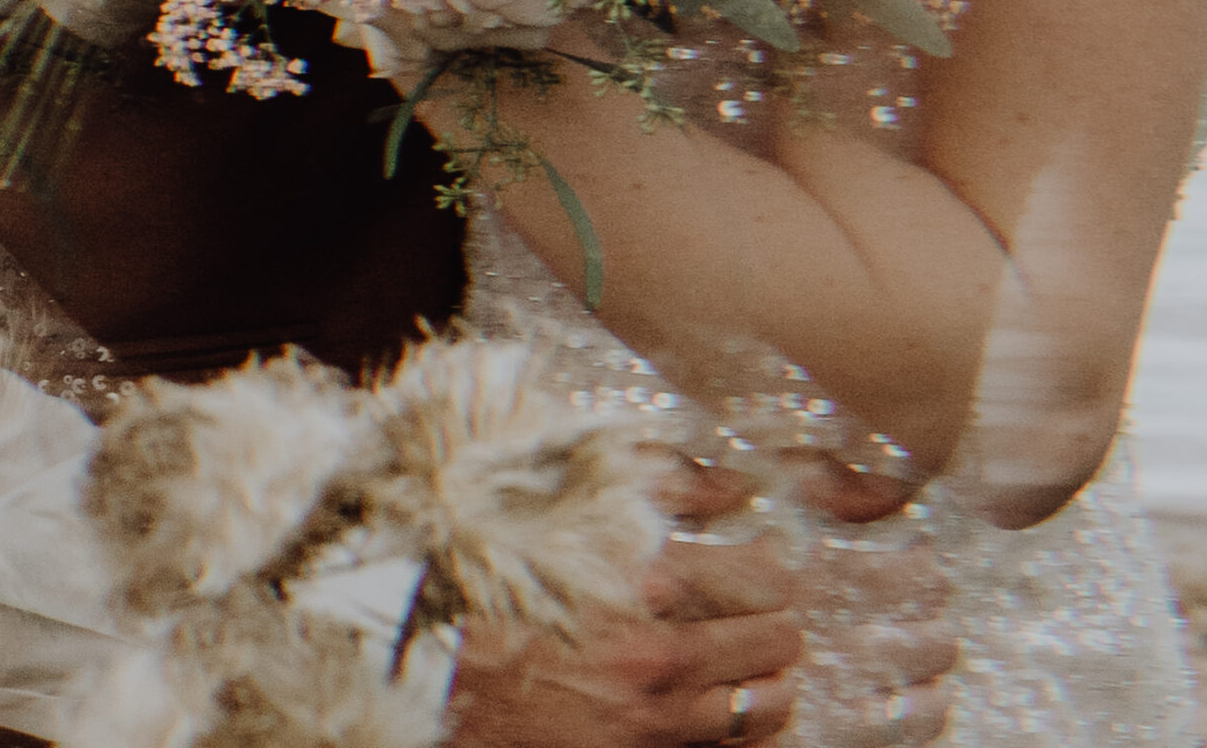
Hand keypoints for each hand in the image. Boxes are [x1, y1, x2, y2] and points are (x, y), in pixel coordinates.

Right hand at [449, 460, 801, 747]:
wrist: (428, 662)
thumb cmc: (498, 574)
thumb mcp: (574, 505)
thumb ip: (667, 484)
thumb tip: (735, 484)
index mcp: (645, 583)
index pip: (764, 577)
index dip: (774, 568)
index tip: (770, 565)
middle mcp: (657, 659)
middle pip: (776, 644)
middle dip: (778, 625)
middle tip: (771, 614)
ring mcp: (648, 725)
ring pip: (764, 711)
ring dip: (769, 684)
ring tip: (760, 667)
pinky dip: (739, 735)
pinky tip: (729, 713)